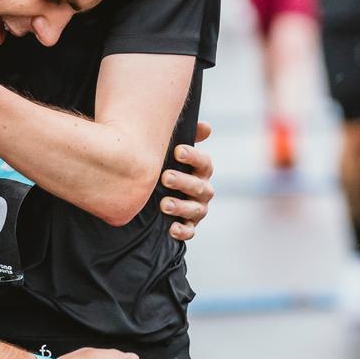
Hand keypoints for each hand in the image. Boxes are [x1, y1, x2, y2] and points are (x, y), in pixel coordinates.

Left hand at [162, 120, 213, 241]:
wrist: (152, 193)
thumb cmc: (165, 165)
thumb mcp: (170, 150)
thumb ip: (185, 135)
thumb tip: (206, 126)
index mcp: (201, 170)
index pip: (205, 162)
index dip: (193, 156)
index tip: (178, 151)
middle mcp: (203, 189)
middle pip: (200, 187)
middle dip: (183, 182)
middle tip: (165, 177)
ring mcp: (197, 209)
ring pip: (196, 210)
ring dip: (181, 207)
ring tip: (164, 204)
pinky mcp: (188, 226)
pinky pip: (190, 232)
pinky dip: (182, 231)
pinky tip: (171, 228)